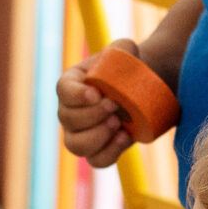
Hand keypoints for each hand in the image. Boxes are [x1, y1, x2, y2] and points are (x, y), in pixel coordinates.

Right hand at [56, 37, 142, 168]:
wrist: (143, 93)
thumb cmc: (129, 72)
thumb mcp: (126, 54)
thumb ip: (123, 48)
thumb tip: (126, 50)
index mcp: (72, 84)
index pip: (63, 90)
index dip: (76, 95)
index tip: (96, 94)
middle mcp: (70, 111)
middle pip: (69, 120)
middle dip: (92, 115)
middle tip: (116, 107)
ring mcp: (81, 134)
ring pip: (77, 145)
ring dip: (97, 136)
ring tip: (118, 123)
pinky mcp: (97, 150)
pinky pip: (96, 160)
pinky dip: (110, 152)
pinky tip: (125, 137)